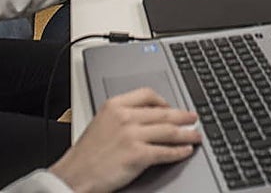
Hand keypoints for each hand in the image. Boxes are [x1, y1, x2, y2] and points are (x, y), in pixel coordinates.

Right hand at [50, 88, 199, 192]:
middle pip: (163, 112)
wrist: (74, 176)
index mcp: (114, 105)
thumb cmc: (85, 155)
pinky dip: (179, 151)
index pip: (147, 94)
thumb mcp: (101, 123)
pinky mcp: (137, 155)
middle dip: (182, 116)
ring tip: (196, 135)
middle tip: (194, 118)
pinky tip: (185, 151)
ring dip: (186, 133)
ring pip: (168, 131)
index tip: (171, 106)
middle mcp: (125, 117)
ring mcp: (132, 135)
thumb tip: (147, 118)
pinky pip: (165, 151)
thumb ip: (122, 116)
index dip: (164, 101)